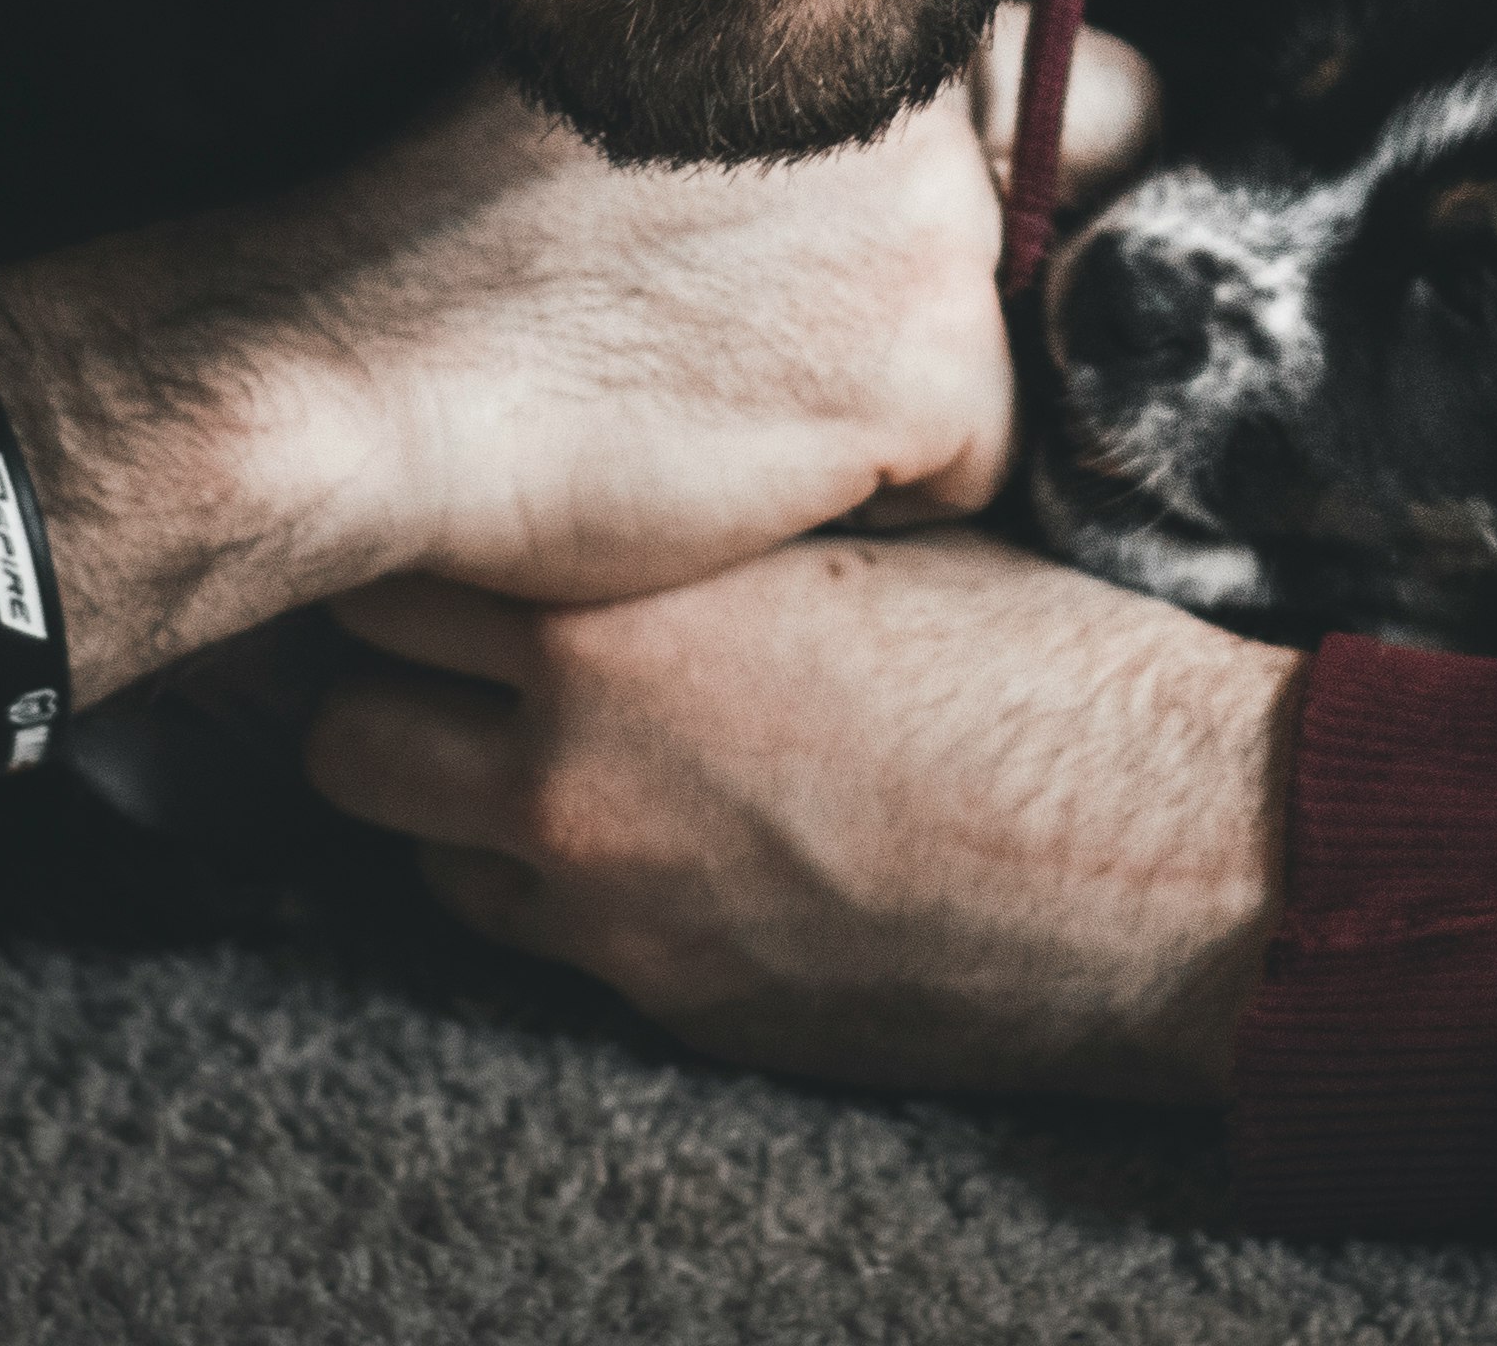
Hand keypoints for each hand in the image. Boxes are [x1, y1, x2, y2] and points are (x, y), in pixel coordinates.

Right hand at [255, 73, 1016, 607]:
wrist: (363, 371)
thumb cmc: (452, 244)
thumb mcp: (619, 79)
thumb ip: (764, 72)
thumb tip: (869, 101)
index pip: (1035, 73)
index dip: (995, 166)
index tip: (877, 246)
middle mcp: (918, 92)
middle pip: (1015, 221)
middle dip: (914, 301)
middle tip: (759, 342)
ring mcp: (937, 225)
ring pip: (979, 348)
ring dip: (882, 401)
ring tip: (717, 401)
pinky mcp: (937, 367)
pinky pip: (967, 466)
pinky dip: (872, 501)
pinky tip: (733, 474)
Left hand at [306, 530, 1301, 1097]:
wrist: (1151, 856)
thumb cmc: (1034, 663)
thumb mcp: (846, 538)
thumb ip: (692, 534)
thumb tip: (605, 493)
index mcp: (628, 612)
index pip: (394, 570)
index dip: (408, 541)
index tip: (436, 519)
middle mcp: (580, 763)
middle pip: (345, 724)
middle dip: (378, 678)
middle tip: (441, 636)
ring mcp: (610, 905)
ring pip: (409, 847)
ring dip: (441, 789)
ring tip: (523, 733)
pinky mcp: (663, 1003)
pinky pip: (521, 937)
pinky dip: (538, 880)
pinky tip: (629, 828)